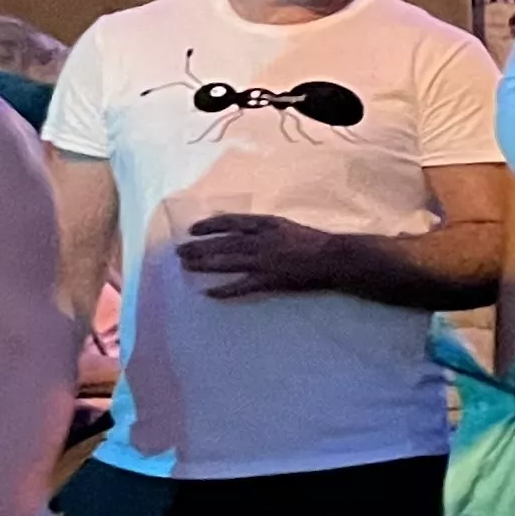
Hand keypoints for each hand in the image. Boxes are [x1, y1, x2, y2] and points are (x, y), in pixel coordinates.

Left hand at [176, 212, 346, 298]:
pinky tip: (209, 293)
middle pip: (222, 243)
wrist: (335, 258)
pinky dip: (224, 290)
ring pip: (226, 261)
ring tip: (186, 265)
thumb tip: (243, 230)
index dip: (210, 225)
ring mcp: (263, 261)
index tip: (193, 229)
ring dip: (204, 264)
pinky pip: (240, 286)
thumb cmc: (315, 241)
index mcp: (267, 224)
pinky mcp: (268, 280)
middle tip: (180, 251)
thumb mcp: (287, 226)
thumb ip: (265, 228)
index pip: (230, 222)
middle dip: (199, 246)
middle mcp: (261, 240)